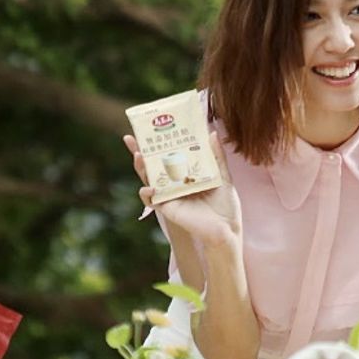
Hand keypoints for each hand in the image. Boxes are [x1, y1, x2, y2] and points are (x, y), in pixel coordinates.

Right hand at [126, 132, 241, 248]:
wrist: (226, 229)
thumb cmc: (225, 205)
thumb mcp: (222, 176)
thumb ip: (216, 156)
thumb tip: (212, 132)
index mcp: (187, 174)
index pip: (169, 155)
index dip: (159, 143)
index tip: (151, 128)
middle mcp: (176, 183)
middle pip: (155, 164)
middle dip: (141, 151)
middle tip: (131, 137)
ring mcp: (170, 195)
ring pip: (150, 178)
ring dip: (141, 167)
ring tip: (138, 155)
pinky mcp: (168, 207)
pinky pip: (152, 199)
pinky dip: (147, 192)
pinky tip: (150, 186)